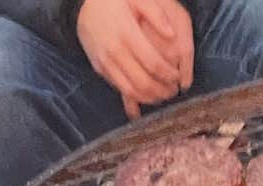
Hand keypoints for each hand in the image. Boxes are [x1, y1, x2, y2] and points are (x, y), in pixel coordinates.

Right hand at [77, 0, 193, 118]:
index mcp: (127, 33)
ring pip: (131, 91)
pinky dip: (136, 96)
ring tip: (163, 96)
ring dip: (150, 98)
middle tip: (173, 91)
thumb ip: (156, 15)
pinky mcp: (99, 68)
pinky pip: (119, 89)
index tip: (178, 77)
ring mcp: (105, 61)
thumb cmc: (115, 0)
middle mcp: (114, 51)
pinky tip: (147, 94)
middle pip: (143, 82)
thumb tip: (173, 35)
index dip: (170, 75)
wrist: (84, 3)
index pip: (154, 63)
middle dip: (162, 91)